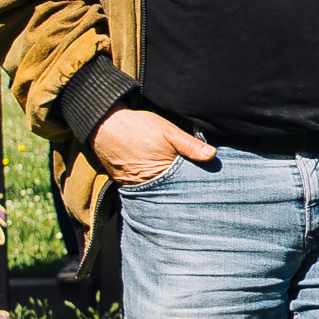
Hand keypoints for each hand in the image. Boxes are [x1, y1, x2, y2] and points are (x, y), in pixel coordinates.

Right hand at [92, 107, 217, 187]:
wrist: (105, 125)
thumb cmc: (139, 127)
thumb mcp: (168, 132)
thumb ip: (190, 145)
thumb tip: (212, 156)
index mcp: (162, 173)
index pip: (185, 185)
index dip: (196, 184)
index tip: (208, 186)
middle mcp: (148, 185)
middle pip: (172, 192)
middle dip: (183, 190)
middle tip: (199, 192)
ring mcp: (135, 186)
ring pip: (158, 192)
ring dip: (168, 190)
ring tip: (182, 190)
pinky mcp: (125, 184)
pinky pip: (144, 190)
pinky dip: (153, 187)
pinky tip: (161, 183)